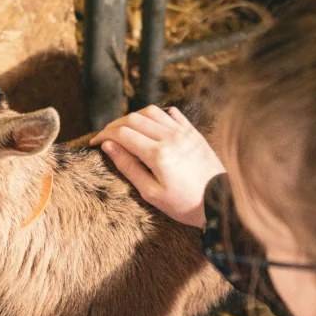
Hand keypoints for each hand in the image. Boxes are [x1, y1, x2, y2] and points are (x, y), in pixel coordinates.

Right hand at [90, 105, 224, 228]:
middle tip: (105, 137)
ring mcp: (184, 132)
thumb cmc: (184, 204)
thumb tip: (108, 147)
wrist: (221, 204)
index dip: (104, 136)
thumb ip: (128, 167)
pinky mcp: (193, 132)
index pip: (122, 134)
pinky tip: (150, 126)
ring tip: (124, 131)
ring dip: (133, 117)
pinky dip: (155, 115)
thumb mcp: (151, 193)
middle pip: (133, 119)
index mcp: (158, 154)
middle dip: (114, 126)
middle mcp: (170, 137)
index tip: (94, 143)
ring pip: (151, 111)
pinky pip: (171, 113)